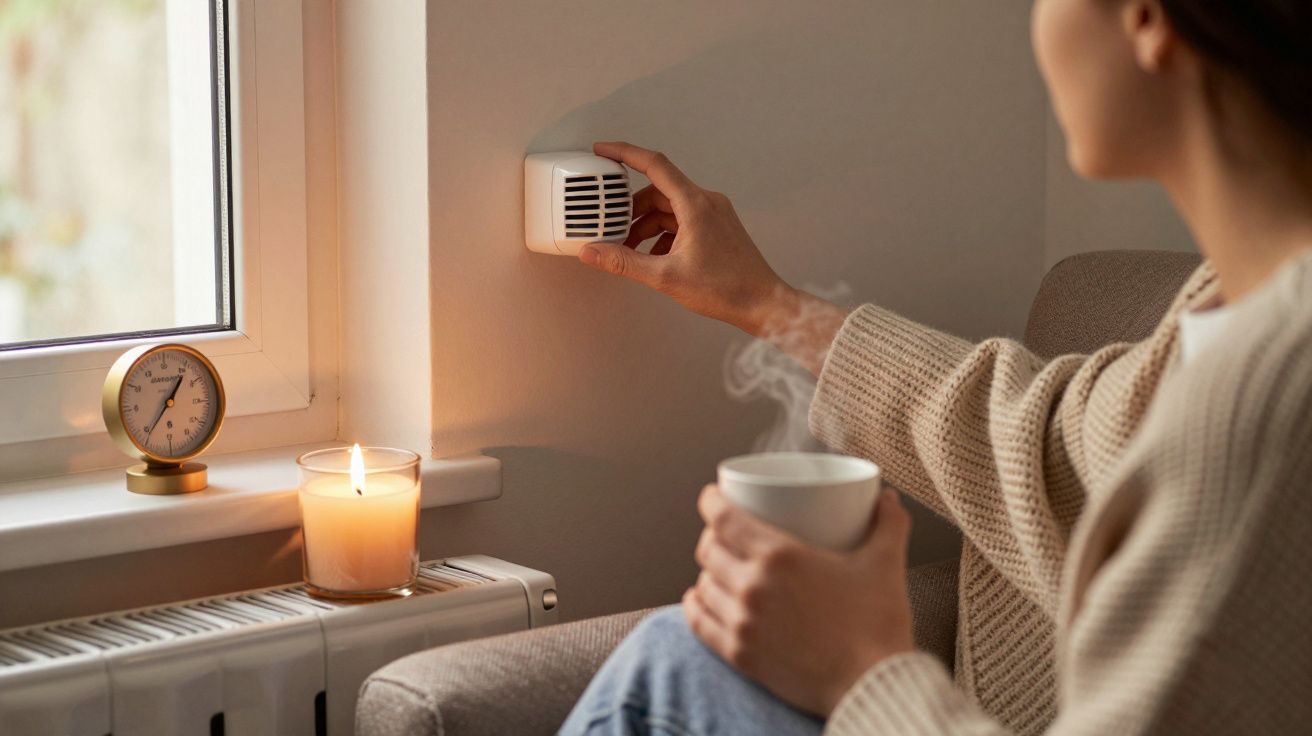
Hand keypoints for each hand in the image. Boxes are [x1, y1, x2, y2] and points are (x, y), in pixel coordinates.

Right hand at [583, 141, 792, 334]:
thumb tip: (593, 252)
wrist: (762, 303)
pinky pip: (681, 220)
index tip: (602, 151)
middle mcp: (706, 202)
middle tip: (612, 228)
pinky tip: (654, 256)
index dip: (624, 153)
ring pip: (669, 208)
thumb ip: (624, 262)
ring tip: (630, 249)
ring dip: (646, 224)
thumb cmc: (727, 288)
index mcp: (695, 204)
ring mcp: (713, 214)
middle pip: (658, 191)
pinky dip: (663, 233)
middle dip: (631, 210)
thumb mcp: (665, 277)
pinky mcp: (716, 227)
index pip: (654, 165)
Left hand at [684, 484, 914, 716]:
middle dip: (712, 536)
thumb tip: (889, 499)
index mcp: (781, 555)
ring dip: (707, 572)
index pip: (723, 519)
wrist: (873, 686)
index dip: (712, 502)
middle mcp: (753, 586)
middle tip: (726, 535)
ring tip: (721, 569)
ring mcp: (743, 622)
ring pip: (703, 585)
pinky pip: (701, 624)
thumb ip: (889, 524)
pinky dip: (696, 607)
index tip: (713, 497)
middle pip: (709, 550)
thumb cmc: (878, 625)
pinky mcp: (740, 654)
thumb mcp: (886, 564)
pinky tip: (699, 599)